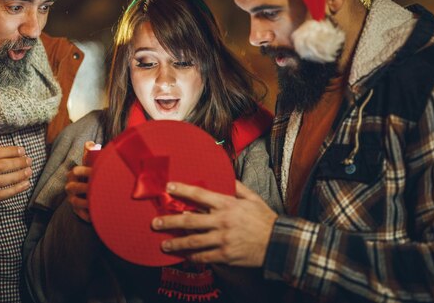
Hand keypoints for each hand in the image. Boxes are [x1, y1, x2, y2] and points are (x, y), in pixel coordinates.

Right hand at [65, 141, 98, 221]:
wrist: (89, 191)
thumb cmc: (91, 174)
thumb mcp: (91, 163)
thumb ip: (90, 153)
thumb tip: (90, 143)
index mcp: (74, 174)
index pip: (76, 171)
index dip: (85, 171)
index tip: (95, 172)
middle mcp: (71, 186)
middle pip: (73, 187)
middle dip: (84, 188)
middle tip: (95, 188)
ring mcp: (73, 198)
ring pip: (75, 201)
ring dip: (85, 203)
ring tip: (95, 202)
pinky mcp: (77, 210)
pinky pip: (80, 214)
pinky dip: (86, 215)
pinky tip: (94, 216)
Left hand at [151, 180, 278, 266]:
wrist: (278, 243)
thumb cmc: (264, 219)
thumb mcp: (252, 198)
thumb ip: (237, 187)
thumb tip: (225, 177)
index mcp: (227, 204)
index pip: (200, 194)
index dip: (182, 190)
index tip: (168, 188)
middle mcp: (222, 221)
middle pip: (189, 221)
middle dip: (170, 222)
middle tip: (155, 223)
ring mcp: (222, 239)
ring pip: (193, 242)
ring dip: (175, 243)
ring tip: (164, 244)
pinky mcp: (225, 255)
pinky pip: (204, 257)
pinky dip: (192, 257)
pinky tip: (184, 256)